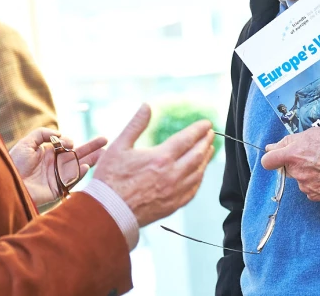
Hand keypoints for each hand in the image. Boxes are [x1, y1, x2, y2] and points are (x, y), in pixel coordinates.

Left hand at [9, 127, 106, 206]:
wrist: (7, 182)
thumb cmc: (14, 163)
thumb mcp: (26, 142)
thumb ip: (43, 133)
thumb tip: (61, 135)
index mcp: (49, 153)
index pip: (67, 146)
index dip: (71, 142)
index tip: (69, 142)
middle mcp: (56, 164)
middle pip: (77, 155)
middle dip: (91, 147)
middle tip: (105, 140)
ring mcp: (58, 176)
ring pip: (78, 166)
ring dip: (92, 159)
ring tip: (105, 153)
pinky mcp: (57, 189)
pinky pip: (71, 180)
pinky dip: (80, 173)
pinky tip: (87, 166)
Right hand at [93, 104, 214, 226]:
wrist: (108, 213)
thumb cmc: (110, 180)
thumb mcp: (119, 147)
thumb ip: (135, 125)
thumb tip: (146, 106)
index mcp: (161, 158)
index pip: (187, 139)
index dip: (199, 129)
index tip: (207, 123)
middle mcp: (172, 175)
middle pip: (197, 155)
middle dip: (206, 142)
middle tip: (211, 134)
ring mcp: (175, 192)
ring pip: (198, 173)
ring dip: (206, 159)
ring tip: (208, 150)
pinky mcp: (173, 205)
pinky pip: (193, 190)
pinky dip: (199, 178)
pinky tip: (199, 174)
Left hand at [260, 127, 319, 200]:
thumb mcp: (314, 133)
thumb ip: (290, 141)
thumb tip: (272, 147)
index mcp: (294, 154)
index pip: (268, 161)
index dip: (271, 158)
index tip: (276, 157)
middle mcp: (298, 172)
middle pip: (287, 168)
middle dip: (295, 162)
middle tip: (313, 155)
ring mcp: (306, 185)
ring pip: (299, 178)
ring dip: (307, 172)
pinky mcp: (316, 195)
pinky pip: (309, 188)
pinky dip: (315, 182)